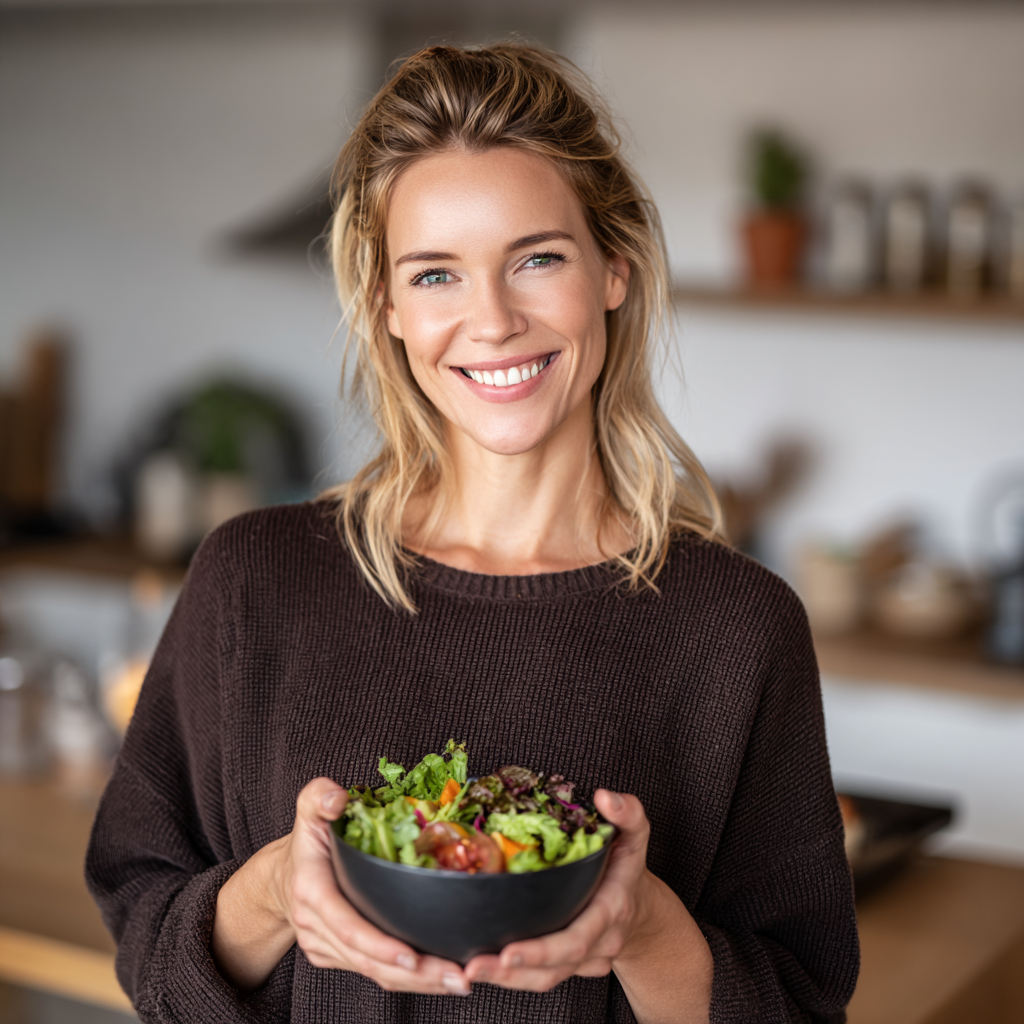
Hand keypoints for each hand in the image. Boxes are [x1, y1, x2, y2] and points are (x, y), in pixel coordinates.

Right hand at [212, 778, 471, 995]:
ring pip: (373, 972)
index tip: (412, 956)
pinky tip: (437, 975)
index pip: (348, 925)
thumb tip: (338, 798)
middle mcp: (315, 926)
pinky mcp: (334, 956)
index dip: (380, 945)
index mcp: (312, 890)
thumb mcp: (309, 806)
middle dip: (415, 972)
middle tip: (458, 976)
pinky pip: (371, 972)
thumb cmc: (307, 838)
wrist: (280, 875)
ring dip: (418, 981)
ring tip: (458, 980)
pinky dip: (405, 978)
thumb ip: (320, 796)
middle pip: (368, 959)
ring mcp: (324, 946)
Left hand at [462, 788, 650, 990]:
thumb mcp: (636, 833)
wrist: (643, 907)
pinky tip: (484, 968)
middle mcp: (600, 941)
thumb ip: (627, 811)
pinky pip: (543, 977)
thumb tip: (606, 797)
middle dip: (513, 971)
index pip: (577, 938)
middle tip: (475, 966)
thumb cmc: (629, 864)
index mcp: (611, 909)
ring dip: (507, 980)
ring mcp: (587, 960)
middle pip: (555, 968)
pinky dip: (513, 978)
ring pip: (546, 979)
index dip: (543, 950)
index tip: (508, 951)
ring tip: (470, 970)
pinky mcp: (571, 966)